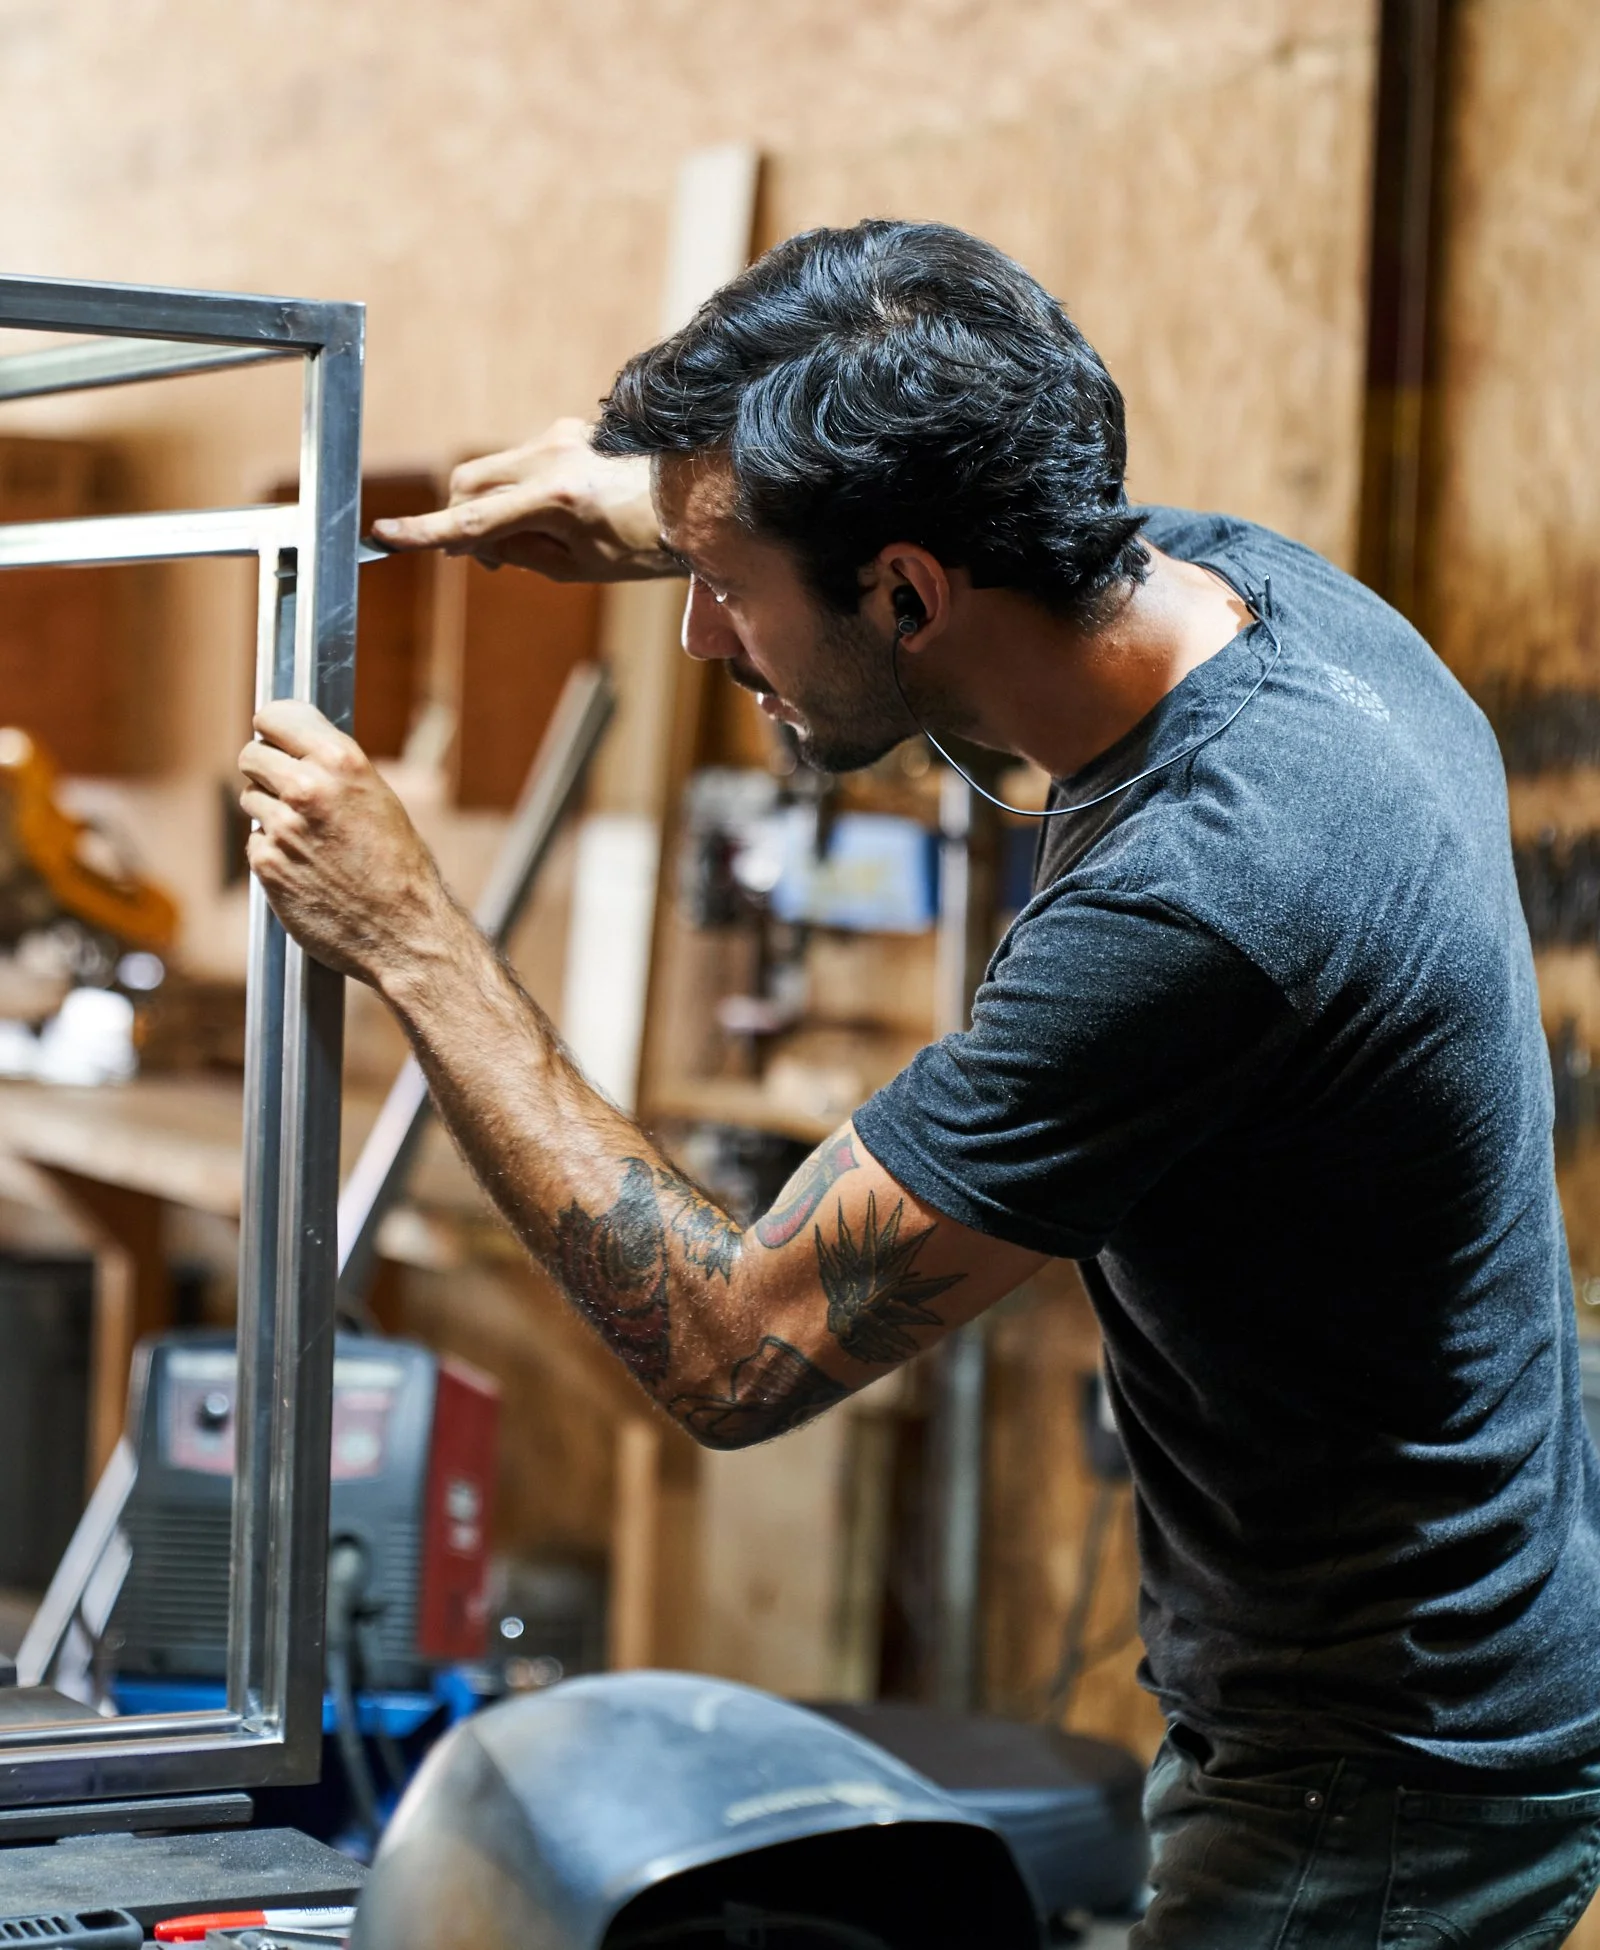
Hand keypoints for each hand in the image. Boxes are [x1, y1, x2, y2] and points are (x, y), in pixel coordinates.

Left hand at [239, 702, 461, 987]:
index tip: (276, 738)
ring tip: (310, 837)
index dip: (274, 729)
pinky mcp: (266, 864)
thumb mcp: (379, 799)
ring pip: (250, 800)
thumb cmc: (401, 867)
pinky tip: (306, 866)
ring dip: (271, 813)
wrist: (404, 931)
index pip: (275, 717)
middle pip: (251, 756)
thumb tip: (293, 750)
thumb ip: (334, 771)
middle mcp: (307, 788)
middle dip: (266, 771)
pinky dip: (273, 851)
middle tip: (290, 792)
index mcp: (342, 762)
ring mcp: (282, 828)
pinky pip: (256, 842)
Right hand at [370, 417, 668, 580]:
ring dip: (495, 504)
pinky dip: (521, 490)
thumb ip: (520, 551)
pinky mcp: (569, 429)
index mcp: (558, 499)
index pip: (473, 518)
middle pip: (469, 482)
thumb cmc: (649, 543)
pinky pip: (523, 460)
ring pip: (493, 469)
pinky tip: (559, 511)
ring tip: (537, 537)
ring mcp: (560, 436)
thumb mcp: (582, 566)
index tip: (383, 536)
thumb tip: (475, 541)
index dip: (425, 532)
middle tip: (490, 557)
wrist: (700, 496)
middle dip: (462, 517)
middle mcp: (553, 457)